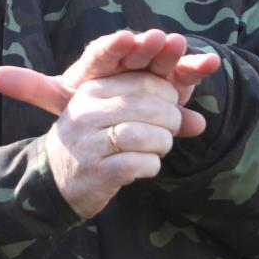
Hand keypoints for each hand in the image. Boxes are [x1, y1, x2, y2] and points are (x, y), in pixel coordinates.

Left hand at [0, 29, 219, 136]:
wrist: (121, 111)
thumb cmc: (89, 101)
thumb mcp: (61, 97)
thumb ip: (31, 86)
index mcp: (100, 60)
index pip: (104, 50)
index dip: (114, 46)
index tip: (124, 40)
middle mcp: (128, 57)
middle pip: (138, 50)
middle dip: (147, 45)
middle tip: (156, 38)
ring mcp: (153, 66)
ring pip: (163, 58)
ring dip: (173, 53)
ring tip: (180, 46)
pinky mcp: (175, 79)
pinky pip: (186, 72)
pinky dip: (198, 68)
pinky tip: (210, 63)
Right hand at [44, 70, 183, 217]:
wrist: (57, 177)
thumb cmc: (95, 139)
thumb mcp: (113, 114)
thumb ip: (154, 110)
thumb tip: (200, 122)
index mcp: (90, 90)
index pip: (141, 81)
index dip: (167, 93)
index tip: (171, 105)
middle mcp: (86, 112)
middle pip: (147, 106)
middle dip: (170, 119)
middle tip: (170, 130)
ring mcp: (89, 142)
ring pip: (146, 135)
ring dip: (162, 144)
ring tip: (158, 148)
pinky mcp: (97, 171)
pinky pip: (140, 163)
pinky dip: (152, 165)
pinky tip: (146, 165)